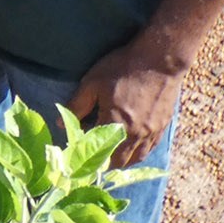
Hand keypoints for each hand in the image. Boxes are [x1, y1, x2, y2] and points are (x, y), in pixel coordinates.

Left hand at [66, 41, 185, 167]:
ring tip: (110, 155)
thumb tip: (61, 124)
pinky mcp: (162, 128)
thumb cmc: (123, 68)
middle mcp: (136, 134)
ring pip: (136, 159)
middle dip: (104, 163)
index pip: (98, 152)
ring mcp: (151, 133)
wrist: (160, 60)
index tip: (79, 155)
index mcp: (115, 124)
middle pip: (119, 162)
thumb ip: (77, 105)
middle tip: (92, 155)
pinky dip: (138, 153)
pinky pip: (149, 150)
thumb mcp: (93, 83)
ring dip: (122, 160)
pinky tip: (130, 147)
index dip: (87, 157)